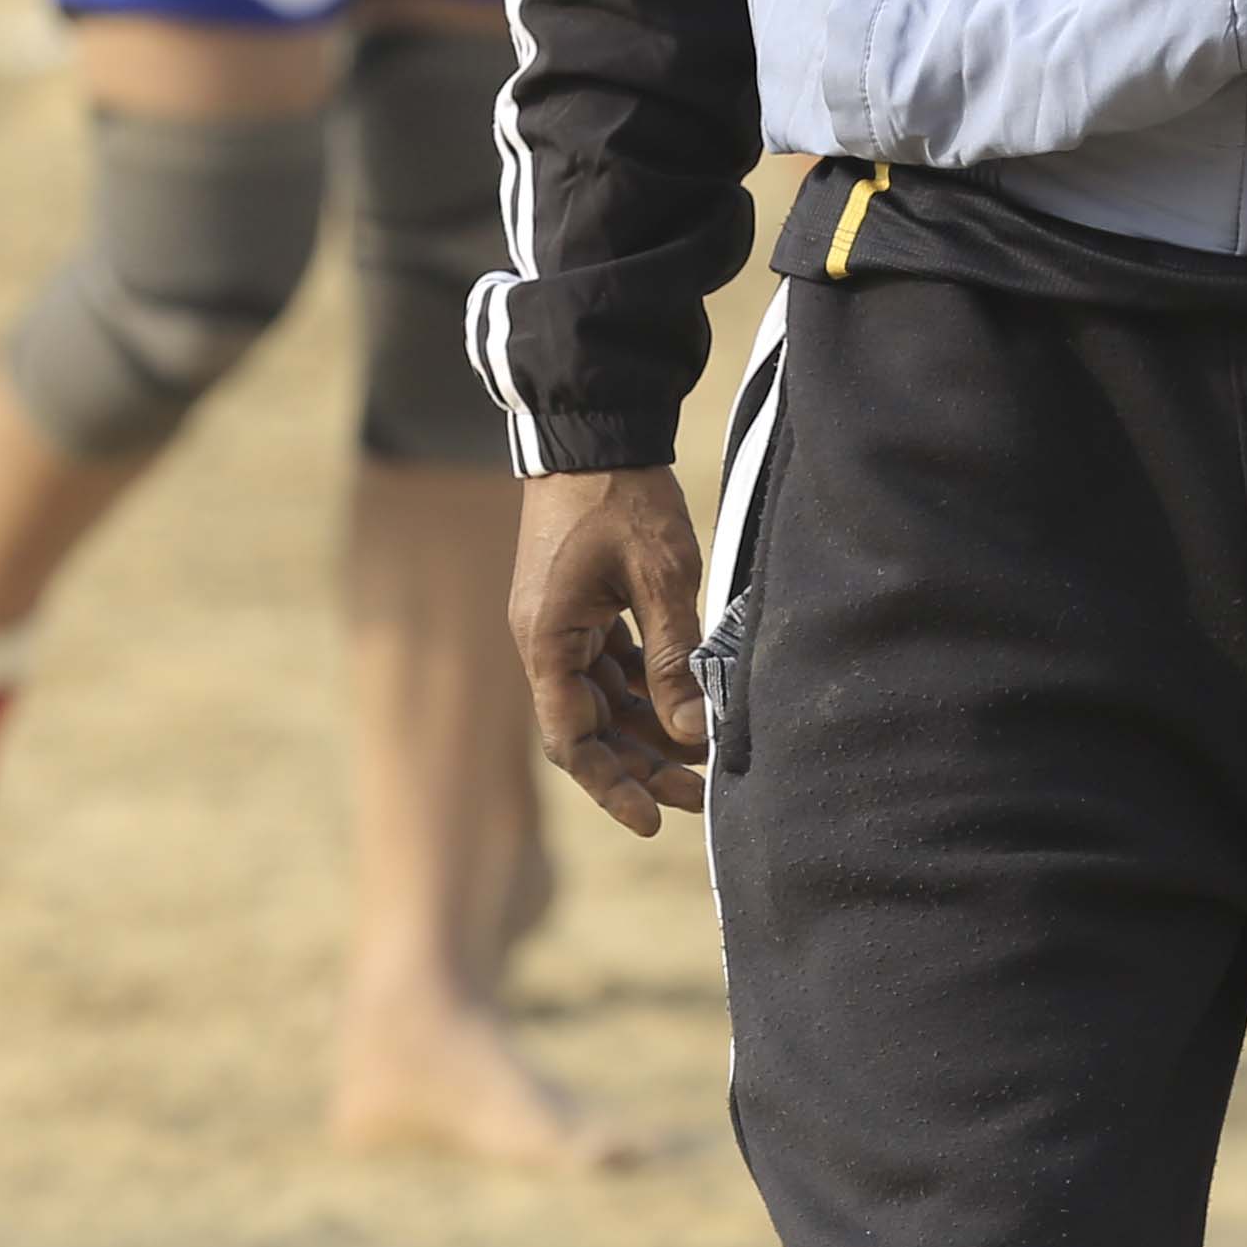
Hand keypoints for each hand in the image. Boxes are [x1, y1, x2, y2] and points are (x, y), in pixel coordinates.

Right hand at [510, 467, 708, 833]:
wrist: (594, 427)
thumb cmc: (623, 496)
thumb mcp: (661, 576)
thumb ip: (674, 656)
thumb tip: (691, 733)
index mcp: (547, 640)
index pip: (573, 738)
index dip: (611, 784)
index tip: (652, 818)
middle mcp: (545, 640)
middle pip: (590, 727)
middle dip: (640, 766)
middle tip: (695, 798)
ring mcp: (562, 623)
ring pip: (604, 700)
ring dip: (647, 730)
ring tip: (700, 760)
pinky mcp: (581, 606)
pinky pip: (611, 667)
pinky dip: (645, 689)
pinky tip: (684, 706)